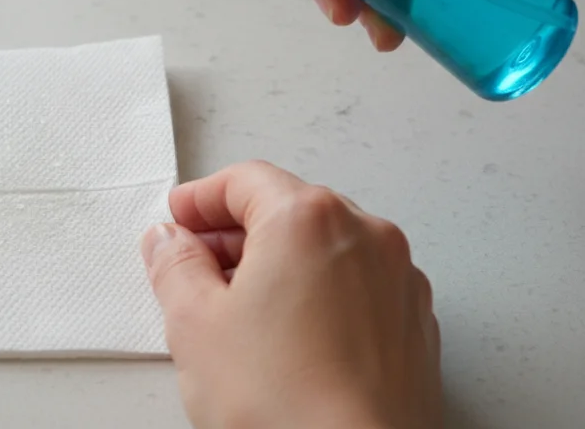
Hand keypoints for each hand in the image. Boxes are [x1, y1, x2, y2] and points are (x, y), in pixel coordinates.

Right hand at [142, 161, 440, 428]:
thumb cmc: (285, 404)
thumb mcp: (194, 324)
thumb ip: (174, 265)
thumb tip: (170, 243)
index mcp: (308, 219)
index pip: (244, 180)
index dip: (200, 199)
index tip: (177, 221)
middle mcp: (366, 236)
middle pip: (288, 210)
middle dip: (237, 233)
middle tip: (195, 266)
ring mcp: (399, 282)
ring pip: (326, 250)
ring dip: (280, 266)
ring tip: (240, 313)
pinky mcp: (415, 327)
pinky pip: (357, 289)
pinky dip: (319, 297)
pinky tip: (288, 341)